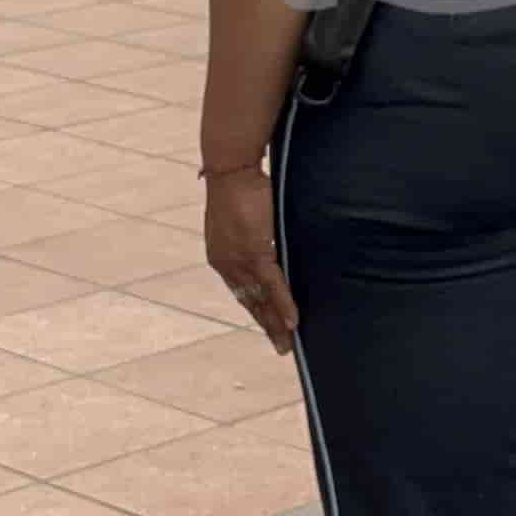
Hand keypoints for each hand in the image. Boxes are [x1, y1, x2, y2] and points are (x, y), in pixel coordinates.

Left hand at [204, 165, 298, 352]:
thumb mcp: (244, 217)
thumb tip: (266, 239)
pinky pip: (272, 286)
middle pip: (250, 302)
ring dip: (276, 323)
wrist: (231, 168)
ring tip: (288, 342)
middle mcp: (227, 264)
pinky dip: (283, 304)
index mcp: (222, 256)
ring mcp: (240, 261)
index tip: (269, 326)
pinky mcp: (255, 252)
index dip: (256, 310)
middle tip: (282, 347)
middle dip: (267, 326)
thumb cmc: (240, 185)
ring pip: (260, 299)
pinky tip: (293, 321)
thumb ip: (253, 234)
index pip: (241, 291)